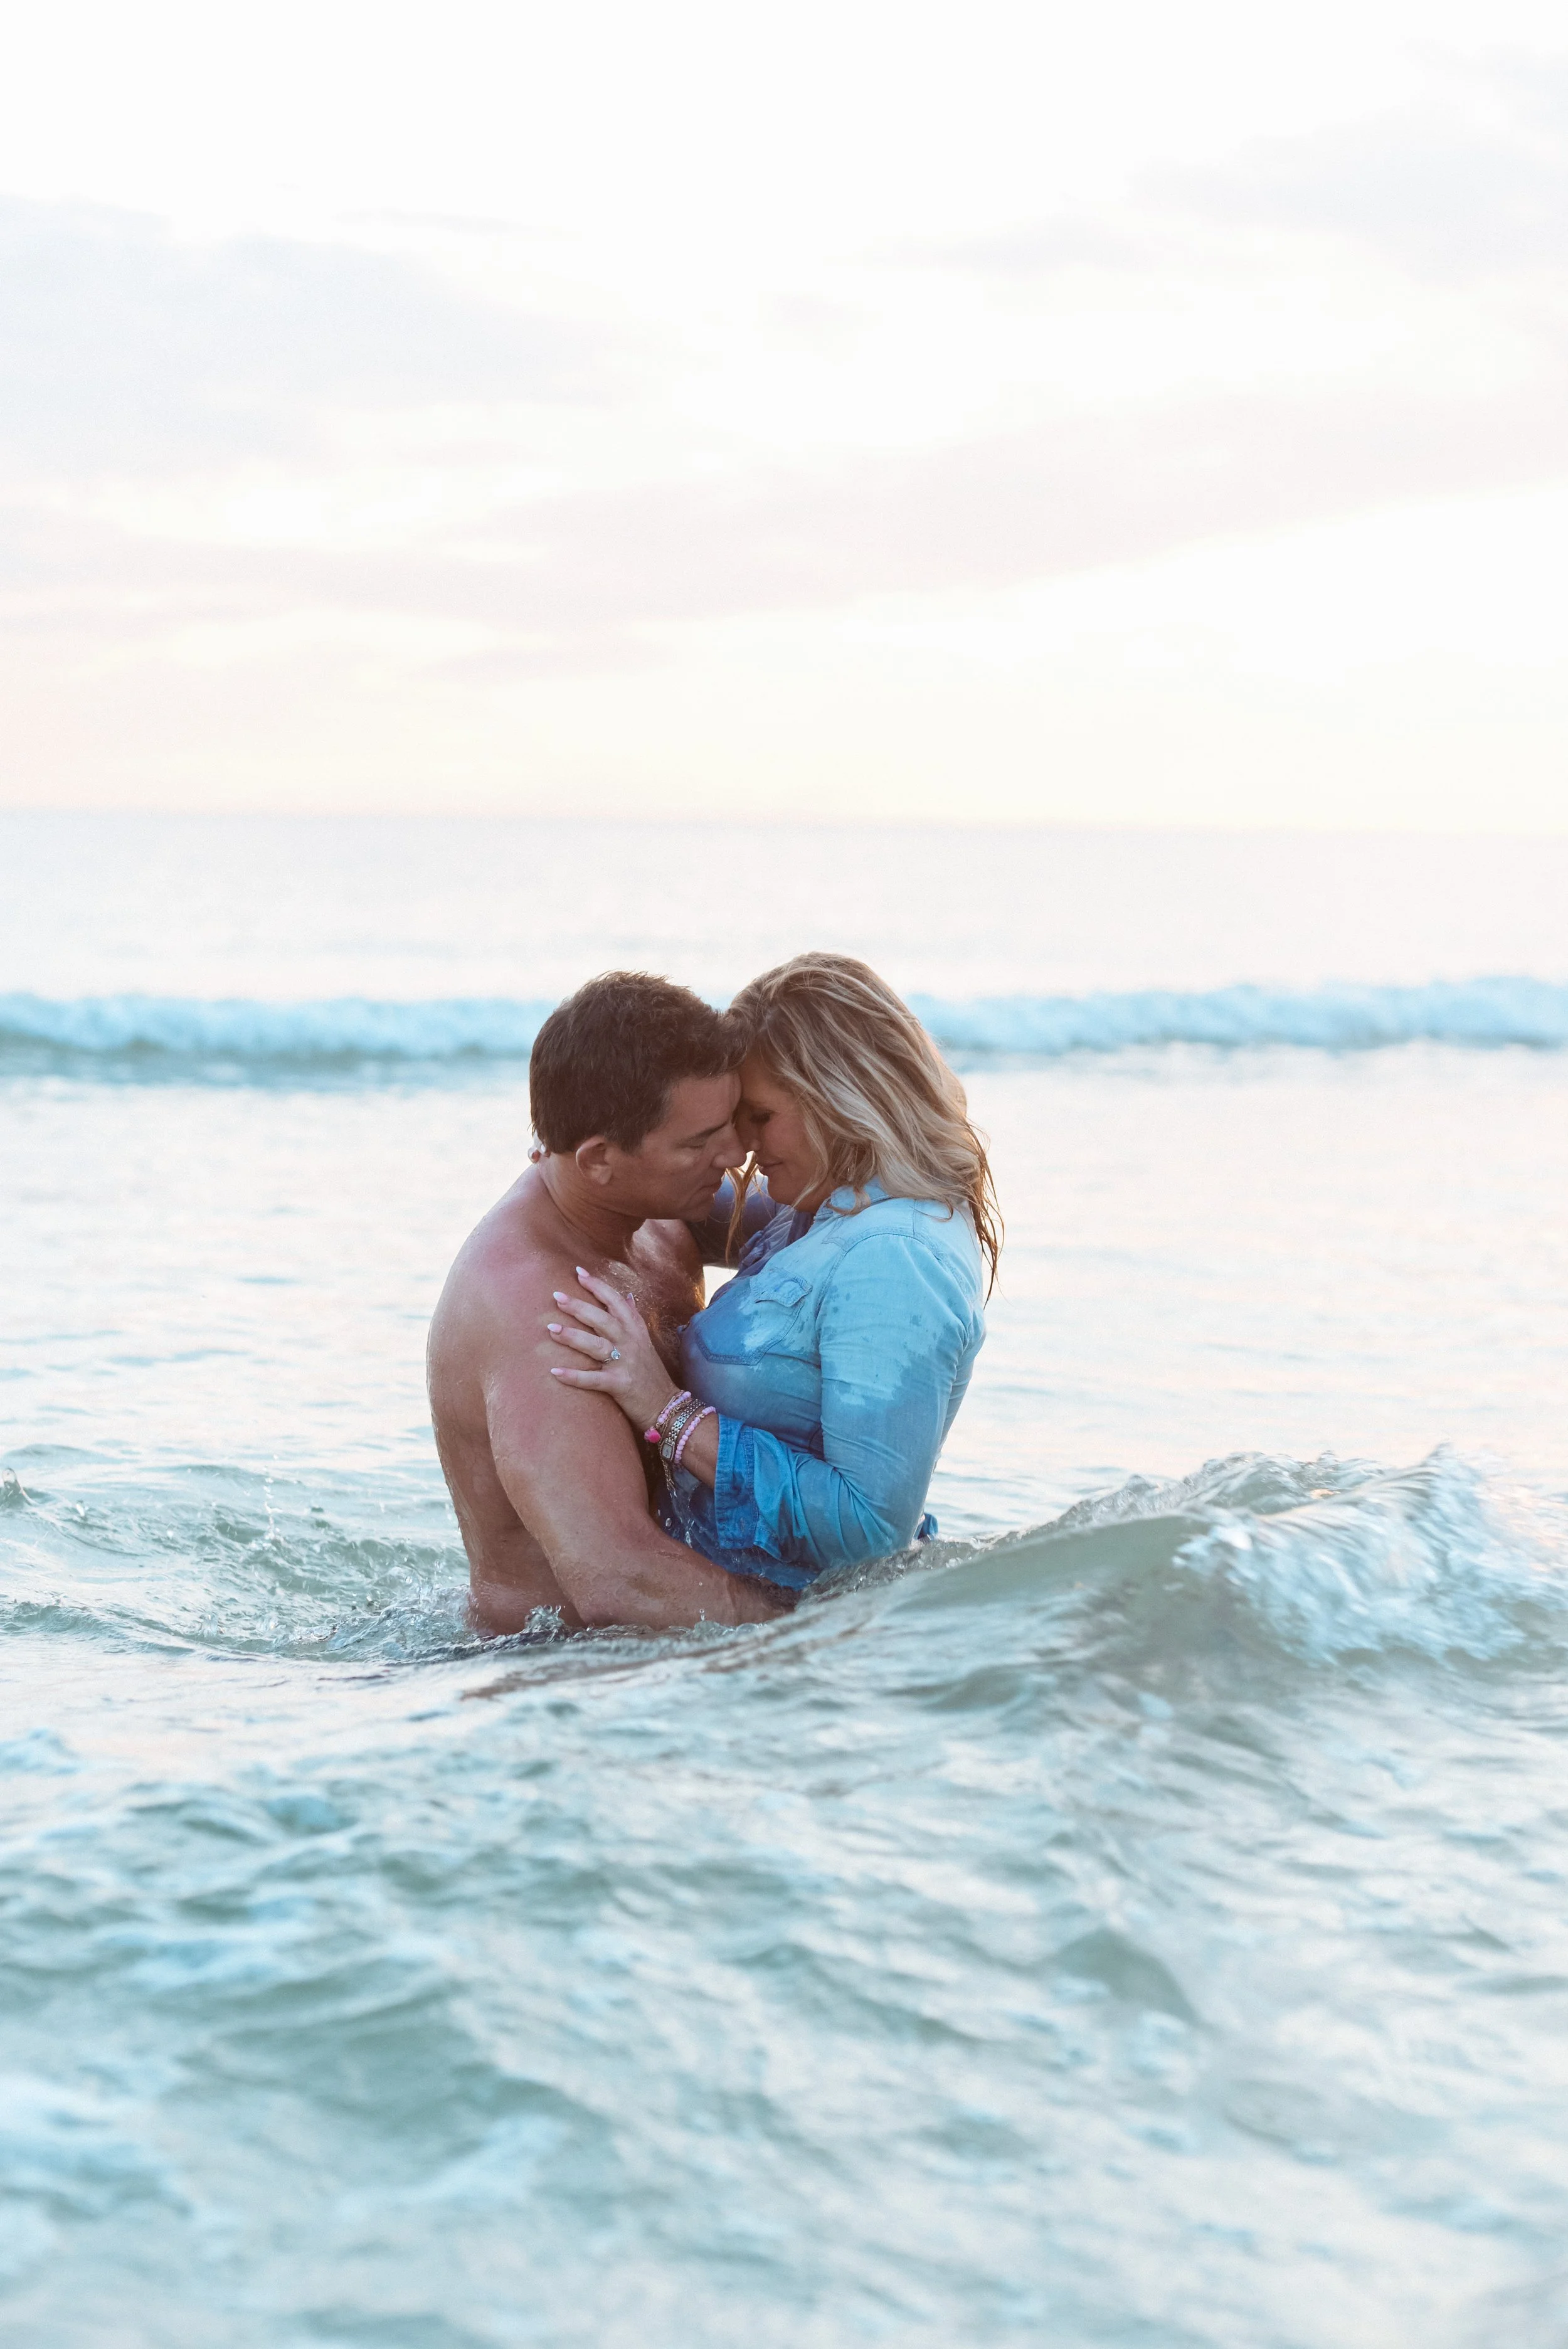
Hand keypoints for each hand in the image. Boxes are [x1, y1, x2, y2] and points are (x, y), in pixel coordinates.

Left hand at [546, 1266, 678, 1432]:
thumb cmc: (651, 1373)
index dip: (598, 1286)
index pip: (616, 1301)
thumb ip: (634, 1318)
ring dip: (573, 1336)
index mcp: (635, 1330)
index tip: (579, 1272)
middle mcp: (630, 1343)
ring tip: (551, 1329)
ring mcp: (626, 1364)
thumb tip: (628, 1296)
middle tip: (557, 1296)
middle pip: (603, 1319)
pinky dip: (574, 1377)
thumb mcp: (645, 1341)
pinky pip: (593, 1379)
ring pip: (596, 1345)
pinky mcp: (620, 1385)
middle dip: (579, 1307)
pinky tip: (554, 1372)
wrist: (667, 1405)